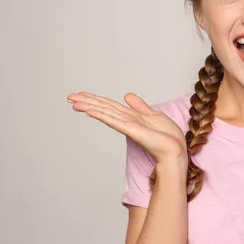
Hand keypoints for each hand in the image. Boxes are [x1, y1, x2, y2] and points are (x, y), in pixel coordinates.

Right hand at [66, 91, 187, 164]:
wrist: (174, 148)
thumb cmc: (166, 135)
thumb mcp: (153, 114)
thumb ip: (139, 106)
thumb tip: (126, 95)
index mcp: (130, 116)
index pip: (109, 105)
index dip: (95, 99)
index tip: (80, 95)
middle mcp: (125, 120)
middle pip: (103, 107)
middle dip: (86, 102)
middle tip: (69, 97)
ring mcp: (127, 125)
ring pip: (105, 112)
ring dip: (89, 106)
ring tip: (73, 102)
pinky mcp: (131, 130)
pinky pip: (113, 121)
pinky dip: (102, 115)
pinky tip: (90, 111)